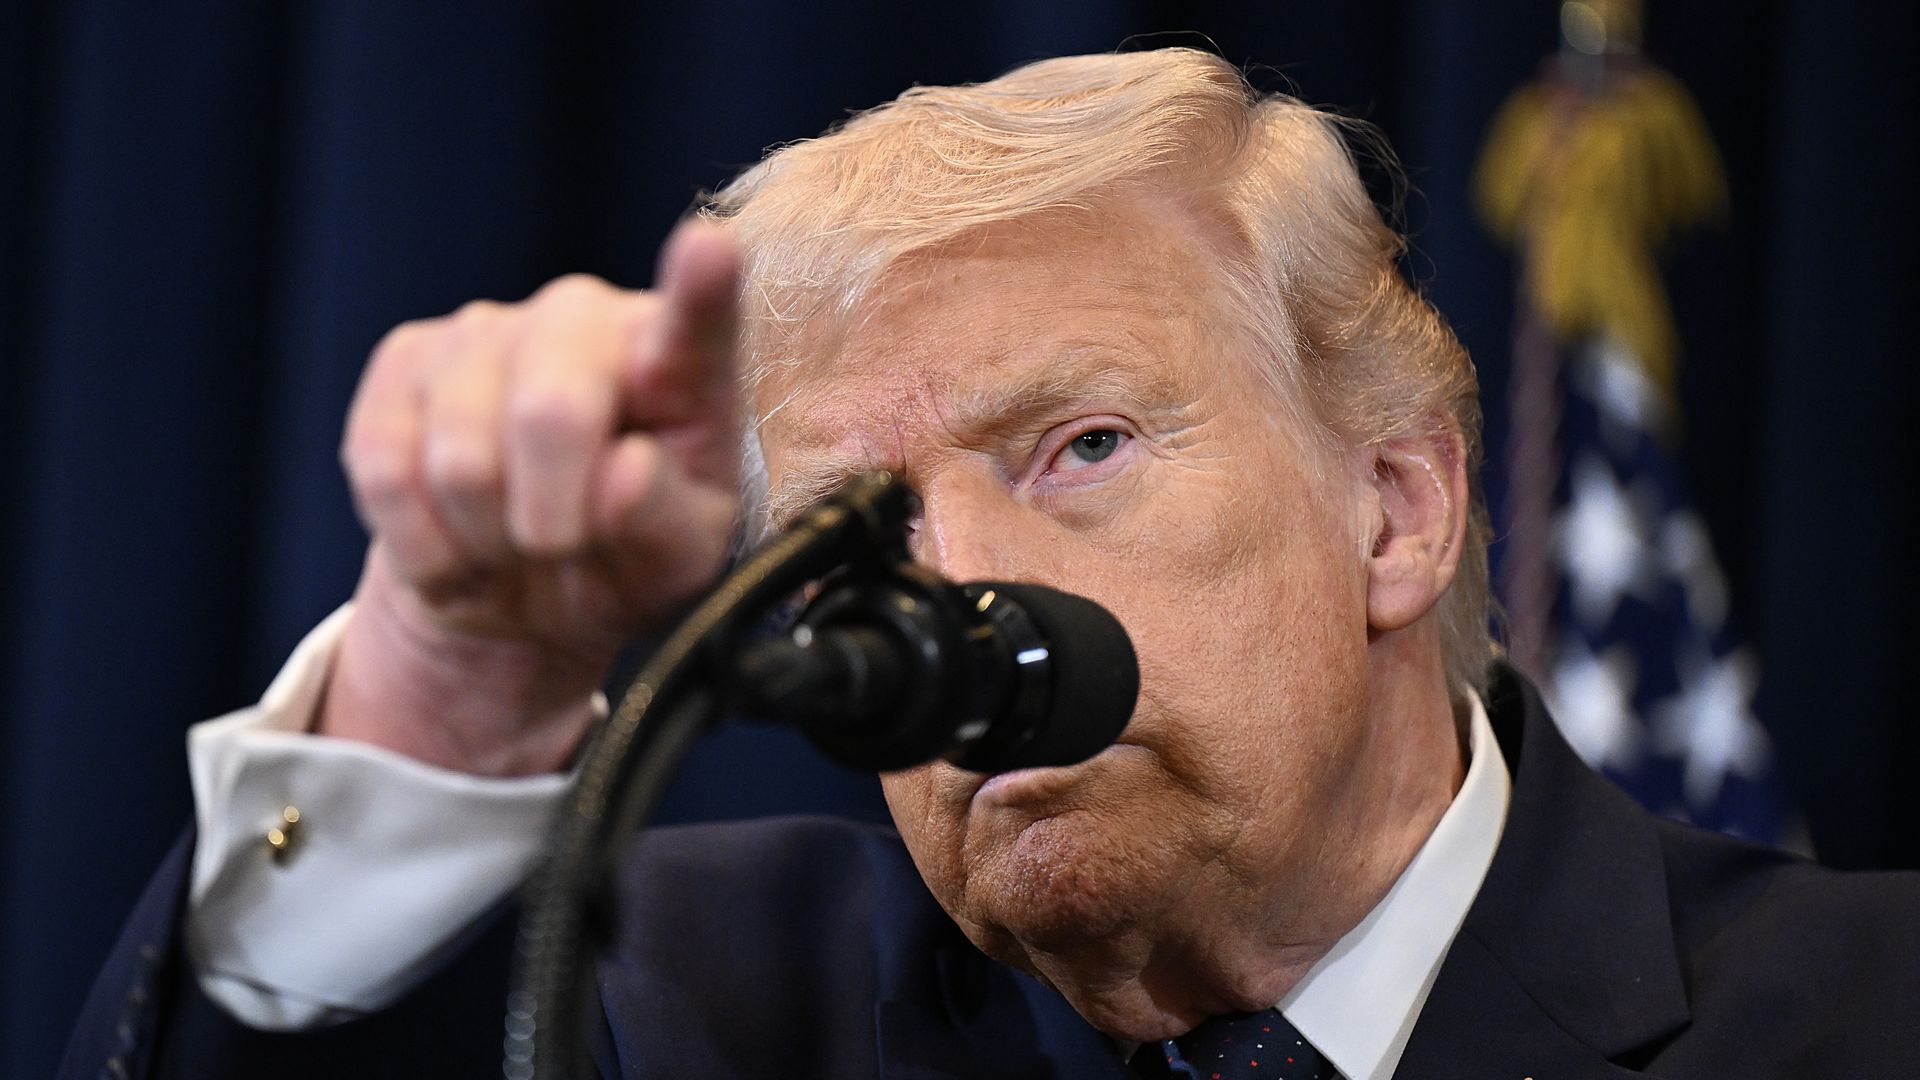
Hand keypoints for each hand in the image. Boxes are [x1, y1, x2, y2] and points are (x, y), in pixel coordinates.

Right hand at [318, 220, 743, 774]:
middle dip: (551, 520)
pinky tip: (459, 544)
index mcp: (682, 363)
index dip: (700, 288)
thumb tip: (626, 470)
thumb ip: (663, 520)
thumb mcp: (671, 562)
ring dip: (485, 540)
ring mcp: (488, 327)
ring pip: (461, 462)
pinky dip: (425, 543)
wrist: (523, 585)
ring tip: (514, 546)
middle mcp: (586, 316)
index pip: (698, 322)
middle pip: (551, 412)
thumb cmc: (623, 557)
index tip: (710, 251)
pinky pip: (386, 471)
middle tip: (562, 550)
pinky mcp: (405, 358)